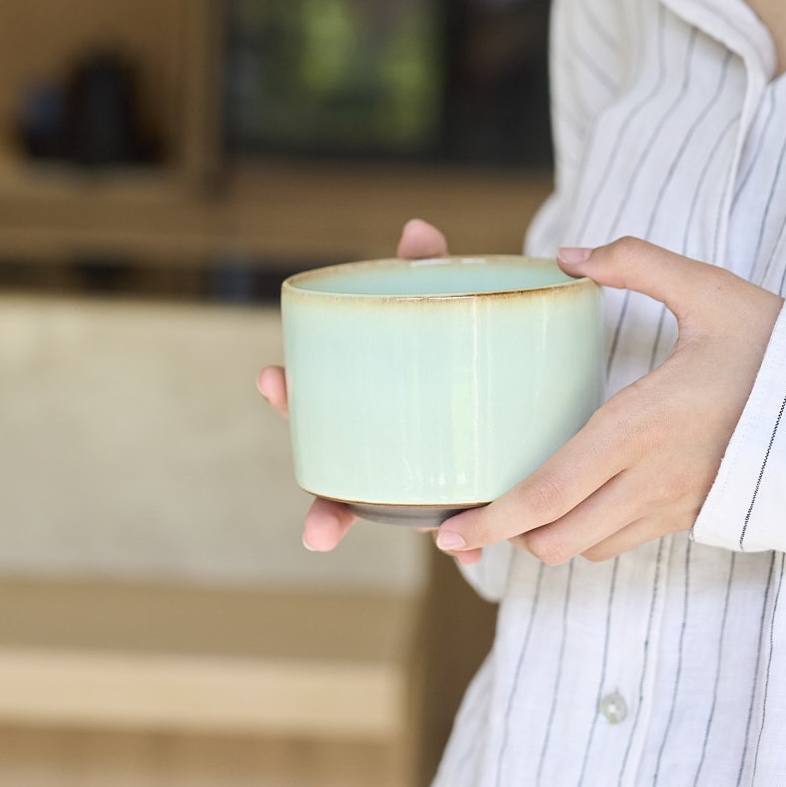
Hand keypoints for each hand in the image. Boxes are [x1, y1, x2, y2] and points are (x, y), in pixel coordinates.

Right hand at [257, 218, 449, 551]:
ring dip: (405, 547)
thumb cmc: (460, 338)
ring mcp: (420, 478)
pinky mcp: (462, 495)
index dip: (289, 396)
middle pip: (341, 482)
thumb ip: (430, 270)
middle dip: (326, 509)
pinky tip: (471, 558)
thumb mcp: (447, 301)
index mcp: (366, 400)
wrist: (515, 377)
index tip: (270, 379)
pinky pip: (460, 531)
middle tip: (318, 532)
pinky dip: (464, 546)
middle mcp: (384, 449)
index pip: (313, 400)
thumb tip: (418, 228)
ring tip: (420, 558)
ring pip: (396, 515)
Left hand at [432, 237, 783, 566]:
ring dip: (553, 533)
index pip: (548, 493)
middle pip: (555, 541)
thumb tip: (570, 254)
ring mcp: (675, 507)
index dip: (491, 523)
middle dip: (511, 534)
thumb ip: (637, 262)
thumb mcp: (710, 290)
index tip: (448, 534)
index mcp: (640, 426)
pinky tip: (583, 495)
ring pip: (588, 550)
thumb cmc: (778, 346)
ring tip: (526, 501)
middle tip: (476, 511)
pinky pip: (624, 542)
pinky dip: (591, 531)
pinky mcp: (695, 517)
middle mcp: (652, 479)